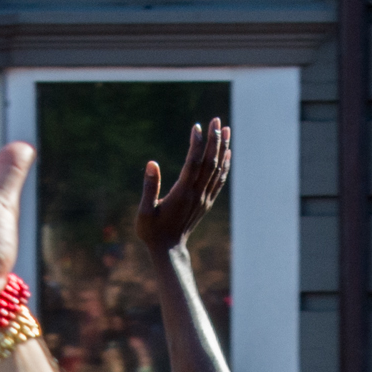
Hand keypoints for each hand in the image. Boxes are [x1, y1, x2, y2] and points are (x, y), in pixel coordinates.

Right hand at [135, 118, 229, 255]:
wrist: (169, 251)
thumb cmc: (152, 232)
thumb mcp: (145, 212)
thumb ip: (149, 188)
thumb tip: (151, 163)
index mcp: (181, 194)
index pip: (192, 164)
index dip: (196, 144)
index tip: (197, 126)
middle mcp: (196, 195)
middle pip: (209, 163)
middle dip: (214, 140)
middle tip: (217, 120)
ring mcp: (203, 199)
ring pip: (217, 170)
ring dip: (222, 148)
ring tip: (226, 129)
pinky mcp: (206, 203)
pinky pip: (219, 181)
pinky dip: (225, 165)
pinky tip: (227, 153)